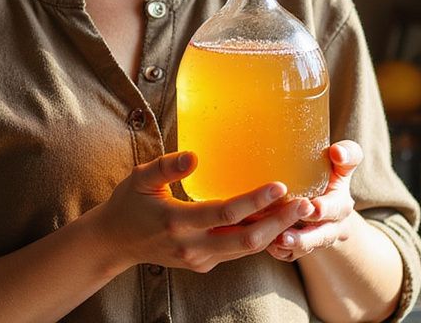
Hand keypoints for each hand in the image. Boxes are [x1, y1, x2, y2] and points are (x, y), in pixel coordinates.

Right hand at [90, 151, 314, 273]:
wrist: (115, 243)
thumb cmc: (128, 203)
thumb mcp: (140, 178)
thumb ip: (167, 166)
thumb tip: (195, 155)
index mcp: (176, 221)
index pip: (224, 212)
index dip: (255, 201)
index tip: (280, 186)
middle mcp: (191, 246)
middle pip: (246, 239)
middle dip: (279, 222)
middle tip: (305, 202)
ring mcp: (199, 260)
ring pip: (246, 250)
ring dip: (275, 232)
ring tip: (299, 211)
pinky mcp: (203, 265)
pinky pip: (237, 252)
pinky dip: (259, 238)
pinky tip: (276, 221)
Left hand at [267, 140, 362, 261]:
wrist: (323, 205)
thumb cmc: (330, 177)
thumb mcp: (341, 166)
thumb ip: (347, 155)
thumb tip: (338, 152)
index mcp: (341, 205)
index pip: (337, 208)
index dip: (326, 209)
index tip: (314, 206)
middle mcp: (332, 227)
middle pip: (322, 235)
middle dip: (306, 235)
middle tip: (287, 231)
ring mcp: (316, 240)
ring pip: (306, 248)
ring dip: (292, 245)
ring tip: (277, 241)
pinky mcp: (300, 249)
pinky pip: (291, 255)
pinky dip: (281, 251)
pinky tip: (269, 246)